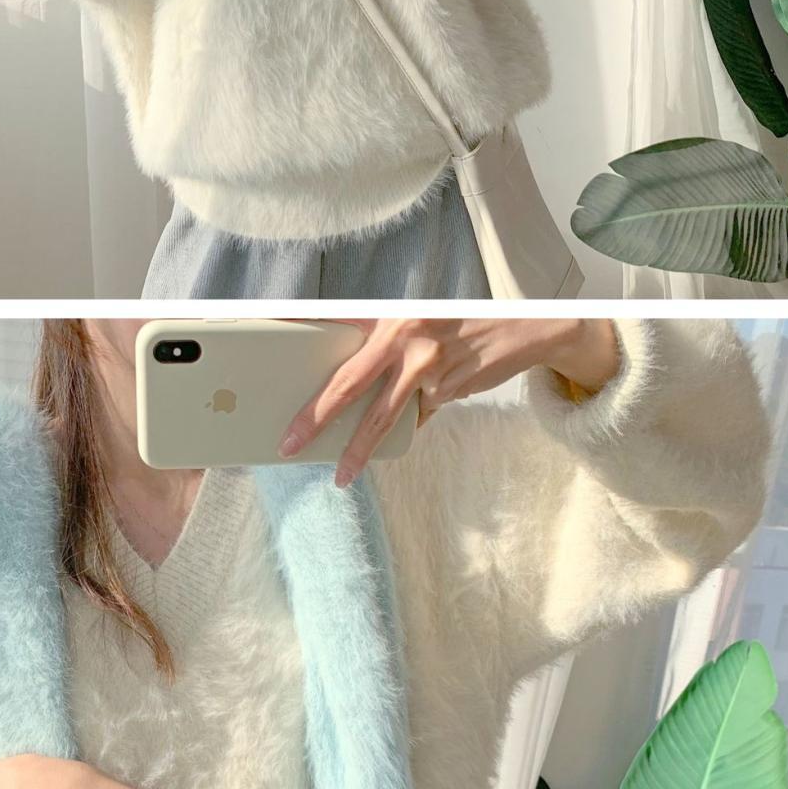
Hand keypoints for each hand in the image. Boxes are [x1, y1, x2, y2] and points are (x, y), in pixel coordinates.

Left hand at [279, 317, 622, 484]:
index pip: (334, 322)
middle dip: (316, 417)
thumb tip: (346, 384)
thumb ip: (384, 346)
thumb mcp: (417, 320)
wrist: (525, 328)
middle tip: (289, 442)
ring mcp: (429, 366)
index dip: (296, 325)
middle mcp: (407, 336)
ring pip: (383, 416)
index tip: (262, 336)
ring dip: (359, 449)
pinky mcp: (448, 391)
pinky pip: (417, 415)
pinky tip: (423, 407)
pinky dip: (412, 418)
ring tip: (341, 474)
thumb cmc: (460, 323)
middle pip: (349, 382)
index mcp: (390, 314)